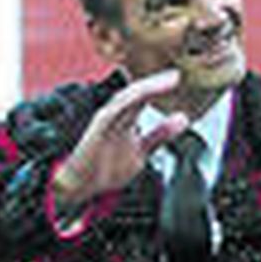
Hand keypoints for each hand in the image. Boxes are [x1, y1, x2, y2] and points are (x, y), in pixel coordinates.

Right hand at [51, 69, 187, 211]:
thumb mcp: (141, 151)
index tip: (177, 78)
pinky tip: (142, 94)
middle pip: (137, 93)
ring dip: (147, 88)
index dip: (160, 86)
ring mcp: (105, 120)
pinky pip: (115, 109)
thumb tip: (183, 118)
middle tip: (176, 75)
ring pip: (127, 97)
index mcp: (125, 118)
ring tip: (167, 81)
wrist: (77, 186)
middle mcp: (115, 115)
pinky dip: (129, 100)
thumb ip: (160, 134)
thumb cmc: (104, 169)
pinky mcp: (98, 126)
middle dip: (156, 82)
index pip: (144, 97)